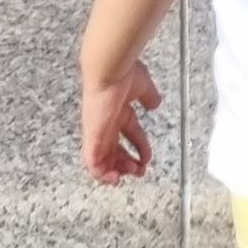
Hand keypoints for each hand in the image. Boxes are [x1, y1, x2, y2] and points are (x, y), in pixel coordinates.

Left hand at [81, 55, 162, 180]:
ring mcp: (98, 132)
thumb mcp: (143, 86)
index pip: (128, 134)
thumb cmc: (123, 72)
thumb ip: (148, 96)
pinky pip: (92, 163)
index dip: (140, 148)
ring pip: (102, 160)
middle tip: (139, 170)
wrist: (108, 70)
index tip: (148, 157)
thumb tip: (155, 104)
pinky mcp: (93, 138)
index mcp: (117, 111)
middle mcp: (106, 124)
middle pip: (113, 151)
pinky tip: (114, 178)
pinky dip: (102, 174)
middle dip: (127, 163)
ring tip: (130, 172)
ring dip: (117, 171)